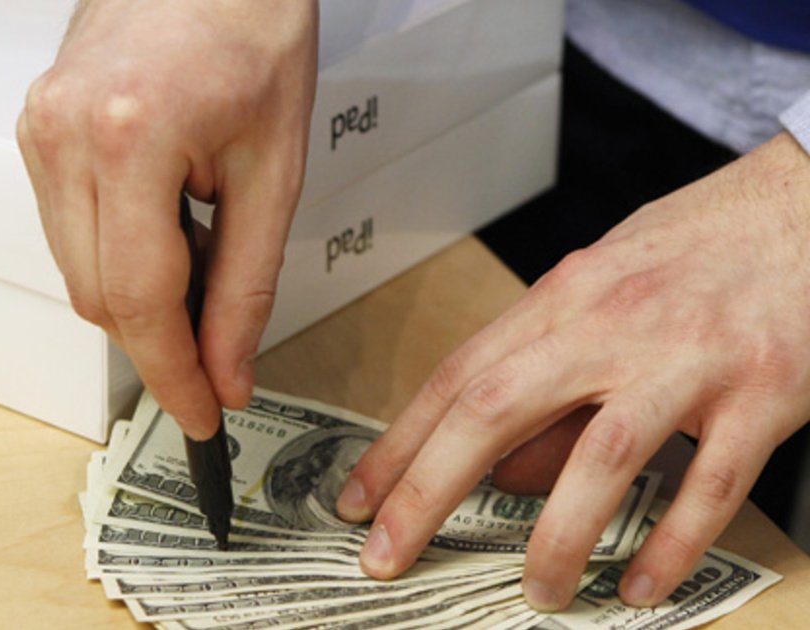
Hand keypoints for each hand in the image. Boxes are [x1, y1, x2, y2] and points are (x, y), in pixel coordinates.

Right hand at [17, 0, 317, 438]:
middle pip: (97, 296)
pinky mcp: (34, 127)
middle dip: (159, 339)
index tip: (202, 413)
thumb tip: (227, 368)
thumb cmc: (251, 30)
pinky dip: (114, 253)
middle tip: (219, 341)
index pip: (138, 299)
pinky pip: (65, 229)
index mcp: (132, 136)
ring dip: (137, 295)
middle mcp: (66, 132)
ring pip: (75, 270)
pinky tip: (161, 227)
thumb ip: (246, 284)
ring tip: (198, 254)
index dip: (172, 373)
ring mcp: (39, 127)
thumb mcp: (274, 169)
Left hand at [335, 132, 809, 608]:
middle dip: (429, 489)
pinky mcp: (764, 393)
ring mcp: (690, 360)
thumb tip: (499, 467)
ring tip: (535, 592)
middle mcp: (614, 324)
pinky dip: (672, 543)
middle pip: (496, 408)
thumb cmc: (700, 246)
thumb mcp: (603, 288)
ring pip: (602, 456)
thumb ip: (549, 372)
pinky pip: (711, 483)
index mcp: (565, 296)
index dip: (400, 444)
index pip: (458, 376)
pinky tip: (638, 584)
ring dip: (557, 536)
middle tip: (387, 555)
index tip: (359, 499)